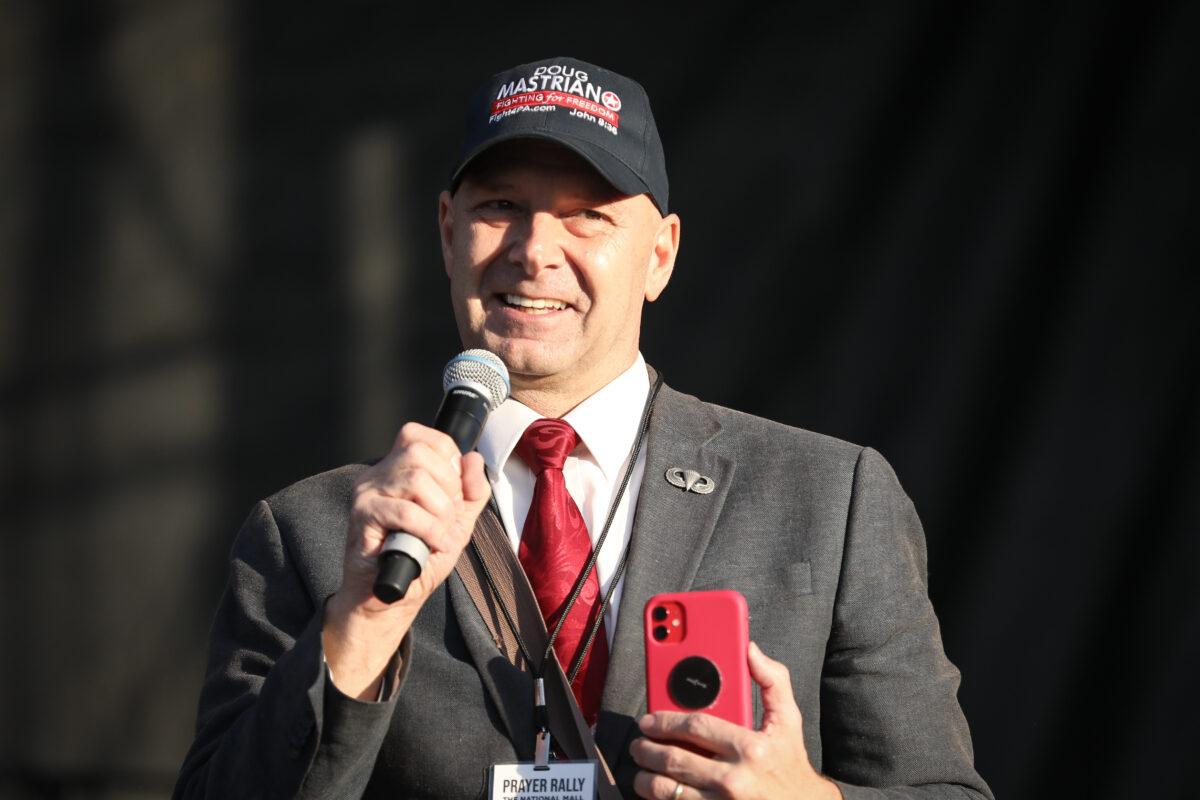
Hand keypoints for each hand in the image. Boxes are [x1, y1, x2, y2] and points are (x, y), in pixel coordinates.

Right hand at [322, 422, 490, 698]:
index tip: (454, 490)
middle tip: (448, 516)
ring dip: (440, 511)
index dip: (447, 457)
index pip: (423, 437)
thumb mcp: (457, 521)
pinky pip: (405, 511)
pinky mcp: (362, 516)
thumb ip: (471, 491)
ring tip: (441, 533)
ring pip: (415, 479)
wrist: (391, 599)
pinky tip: (433, 544)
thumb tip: (473, 459)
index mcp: (397, 469)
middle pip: (420, 452)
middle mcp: (378, 474)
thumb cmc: (420, 559)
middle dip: (447, 486)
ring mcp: (367, 493)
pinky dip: (429, 529)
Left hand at [630, 642, 841, 799]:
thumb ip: (772, 680)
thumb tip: (749, 650)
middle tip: (639, 743)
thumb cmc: (790, 762)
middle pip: (675, 759)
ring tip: (641, 768)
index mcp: (750, 748)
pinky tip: (655, 790)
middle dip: (648, 749)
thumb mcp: (789, 720)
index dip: (666, 721)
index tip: (650, 720)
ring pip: (668, 791)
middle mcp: (734, 779)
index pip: (696, 727)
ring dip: (646, 778)